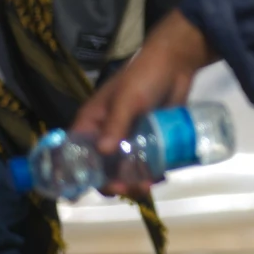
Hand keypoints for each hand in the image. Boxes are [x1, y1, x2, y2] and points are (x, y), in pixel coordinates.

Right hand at [70, 12, 214, 196]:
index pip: (76, 153)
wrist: (177, 62)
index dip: (78, 174)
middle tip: (128, 187)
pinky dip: (149, 172)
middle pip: (102, 167)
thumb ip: (116, 123)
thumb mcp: (128, 98)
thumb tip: (103, 152)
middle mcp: (106, 134)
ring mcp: (128, 138)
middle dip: (112, 181)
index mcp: (92, 122)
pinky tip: (159, 177)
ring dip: (133, 180)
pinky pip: (145, 162)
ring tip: (148, 185)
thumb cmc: (144, 76)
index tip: (86, 191)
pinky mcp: (149, 139)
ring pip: (124, 167)